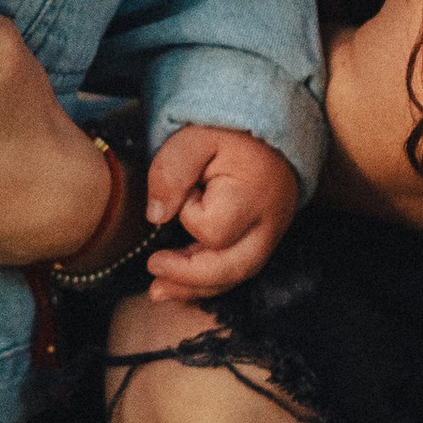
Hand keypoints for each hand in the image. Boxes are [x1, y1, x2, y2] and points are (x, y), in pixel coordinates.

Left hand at [142, 126, 299, 296]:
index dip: (191, 216)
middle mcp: (268, 224)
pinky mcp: (261, 241)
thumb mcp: (195, 137)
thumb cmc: (230, 132)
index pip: (215, 228)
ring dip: (195, 288)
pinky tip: (178, 285)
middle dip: (190, 278)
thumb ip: (171, 171)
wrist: (269, 131)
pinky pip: (236, 270)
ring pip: (236, 276)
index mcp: (254, 195)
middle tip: (152, 266)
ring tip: (157, 291)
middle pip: (233, 268)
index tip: (188, 191)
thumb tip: (155, 216)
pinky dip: (207, 282)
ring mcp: (269, 236)